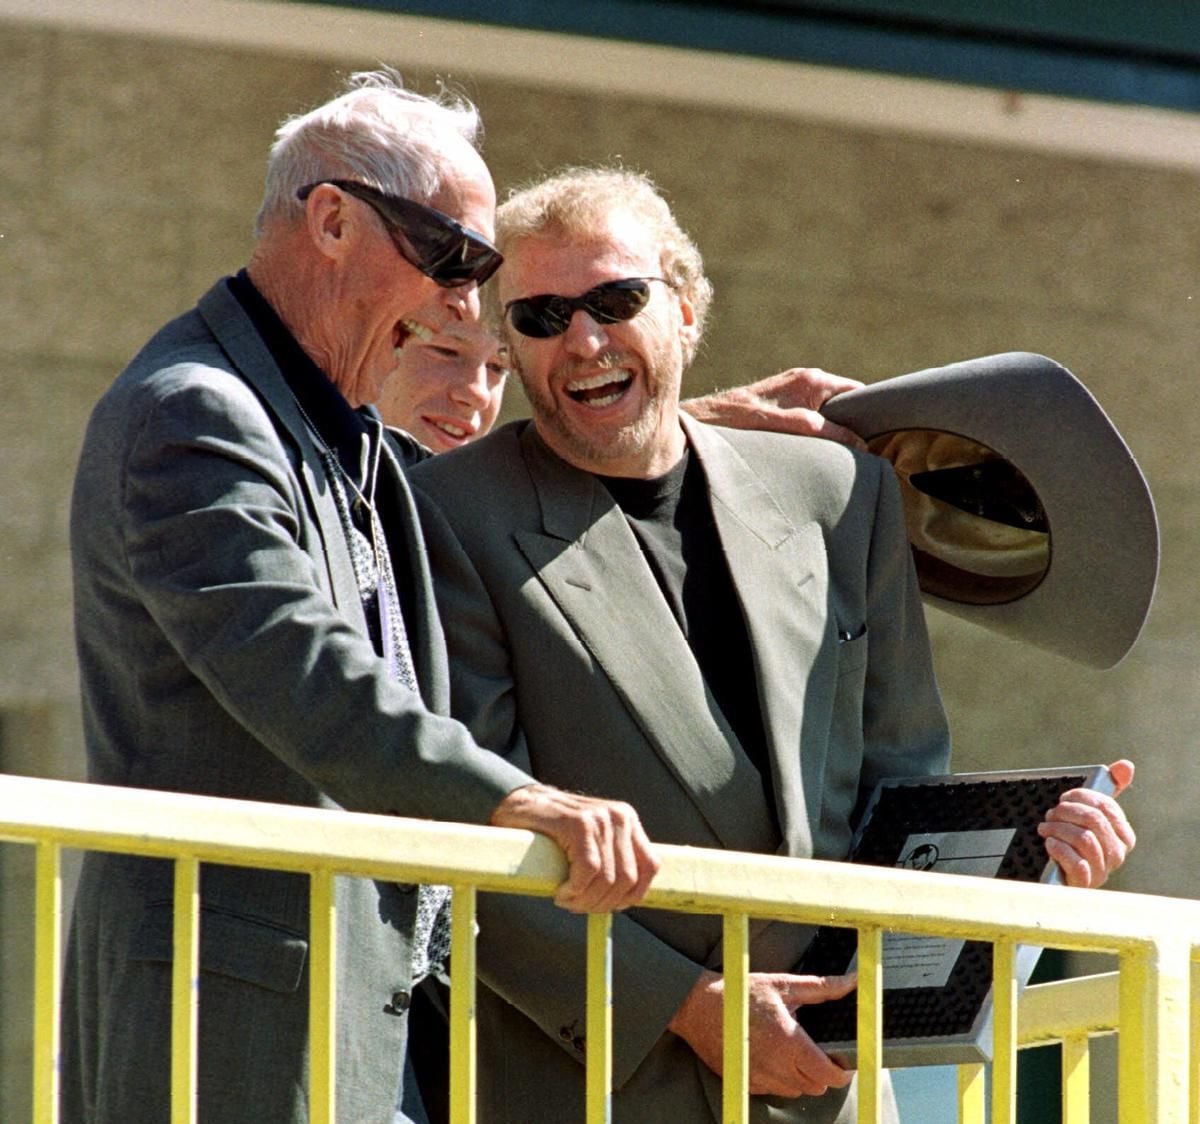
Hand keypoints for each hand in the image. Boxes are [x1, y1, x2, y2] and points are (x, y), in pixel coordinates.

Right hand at [489, 783, 658, 911]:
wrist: (519, 804)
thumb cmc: (554, 830)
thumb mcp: (593, 839)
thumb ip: (613, 858)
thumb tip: (627, 898)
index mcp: (627, 820)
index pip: (650, 866)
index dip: (633, 895)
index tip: (610, 906)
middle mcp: (619, 816)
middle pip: (628, 879)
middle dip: (603, 903)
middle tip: (580, 906)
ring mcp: (599, 818)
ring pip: (607, 879)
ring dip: (586, 900)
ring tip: (568, 899)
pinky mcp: (578, 823)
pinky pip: (588, 870)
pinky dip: (575, 890)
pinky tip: (561, 892)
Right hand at [667, 969, 855, 1097]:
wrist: (697, 1006)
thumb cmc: (741, 993)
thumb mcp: (782, 985)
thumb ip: (821, 987)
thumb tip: (851, 982)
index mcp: (790, 1042)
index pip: (830, 1075)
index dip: (843, 1070)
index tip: (843, 1058)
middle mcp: (777, 1066)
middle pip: (817, 1086)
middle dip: (823, 1071)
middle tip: (818, 1049)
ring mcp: (760, 1078)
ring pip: (796, 1091)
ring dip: (801, 1077)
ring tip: (793, 1051)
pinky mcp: (746, 1083)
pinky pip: (773, 1090)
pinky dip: (779, 1079)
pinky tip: (772, 1056)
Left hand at [682, 368, 866, 448]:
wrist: (706, 420)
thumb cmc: (742, 419)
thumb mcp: (790, 427)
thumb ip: (824, 431)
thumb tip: (857, 444)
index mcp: (813, 381)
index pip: (858, 393)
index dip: (871, 414)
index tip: (881, 436)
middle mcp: (807, 381)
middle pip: (845, 404)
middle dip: (855, 425)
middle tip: (865, 452)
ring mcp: (794, 391)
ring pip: (828, 412)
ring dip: (835, 431)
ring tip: (844, 455)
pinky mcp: (783, 404)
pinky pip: (812, 417)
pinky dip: (819, 432)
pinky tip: (818, 451)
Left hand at [1038, 759, 1135, 887]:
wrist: (1052, 874)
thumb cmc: (1073, 840)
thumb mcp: (1089, 814)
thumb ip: (1108, 790)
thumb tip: (1126, 765)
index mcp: (1123, 836)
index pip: (1107, 807)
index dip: (1082, 797)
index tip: (1065, 798)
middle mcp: (1116, 855)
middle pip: (1095, 821)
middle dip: (1067, 812)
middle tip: (1052, 813)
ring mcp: (1102, 871)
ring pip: (1085, 839)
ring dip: (1058, 828)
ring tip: (1045, 827)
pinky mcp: (1084, 884)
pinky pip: (1077, 863)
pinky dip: (1059, 849)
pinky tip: (1050, 843)